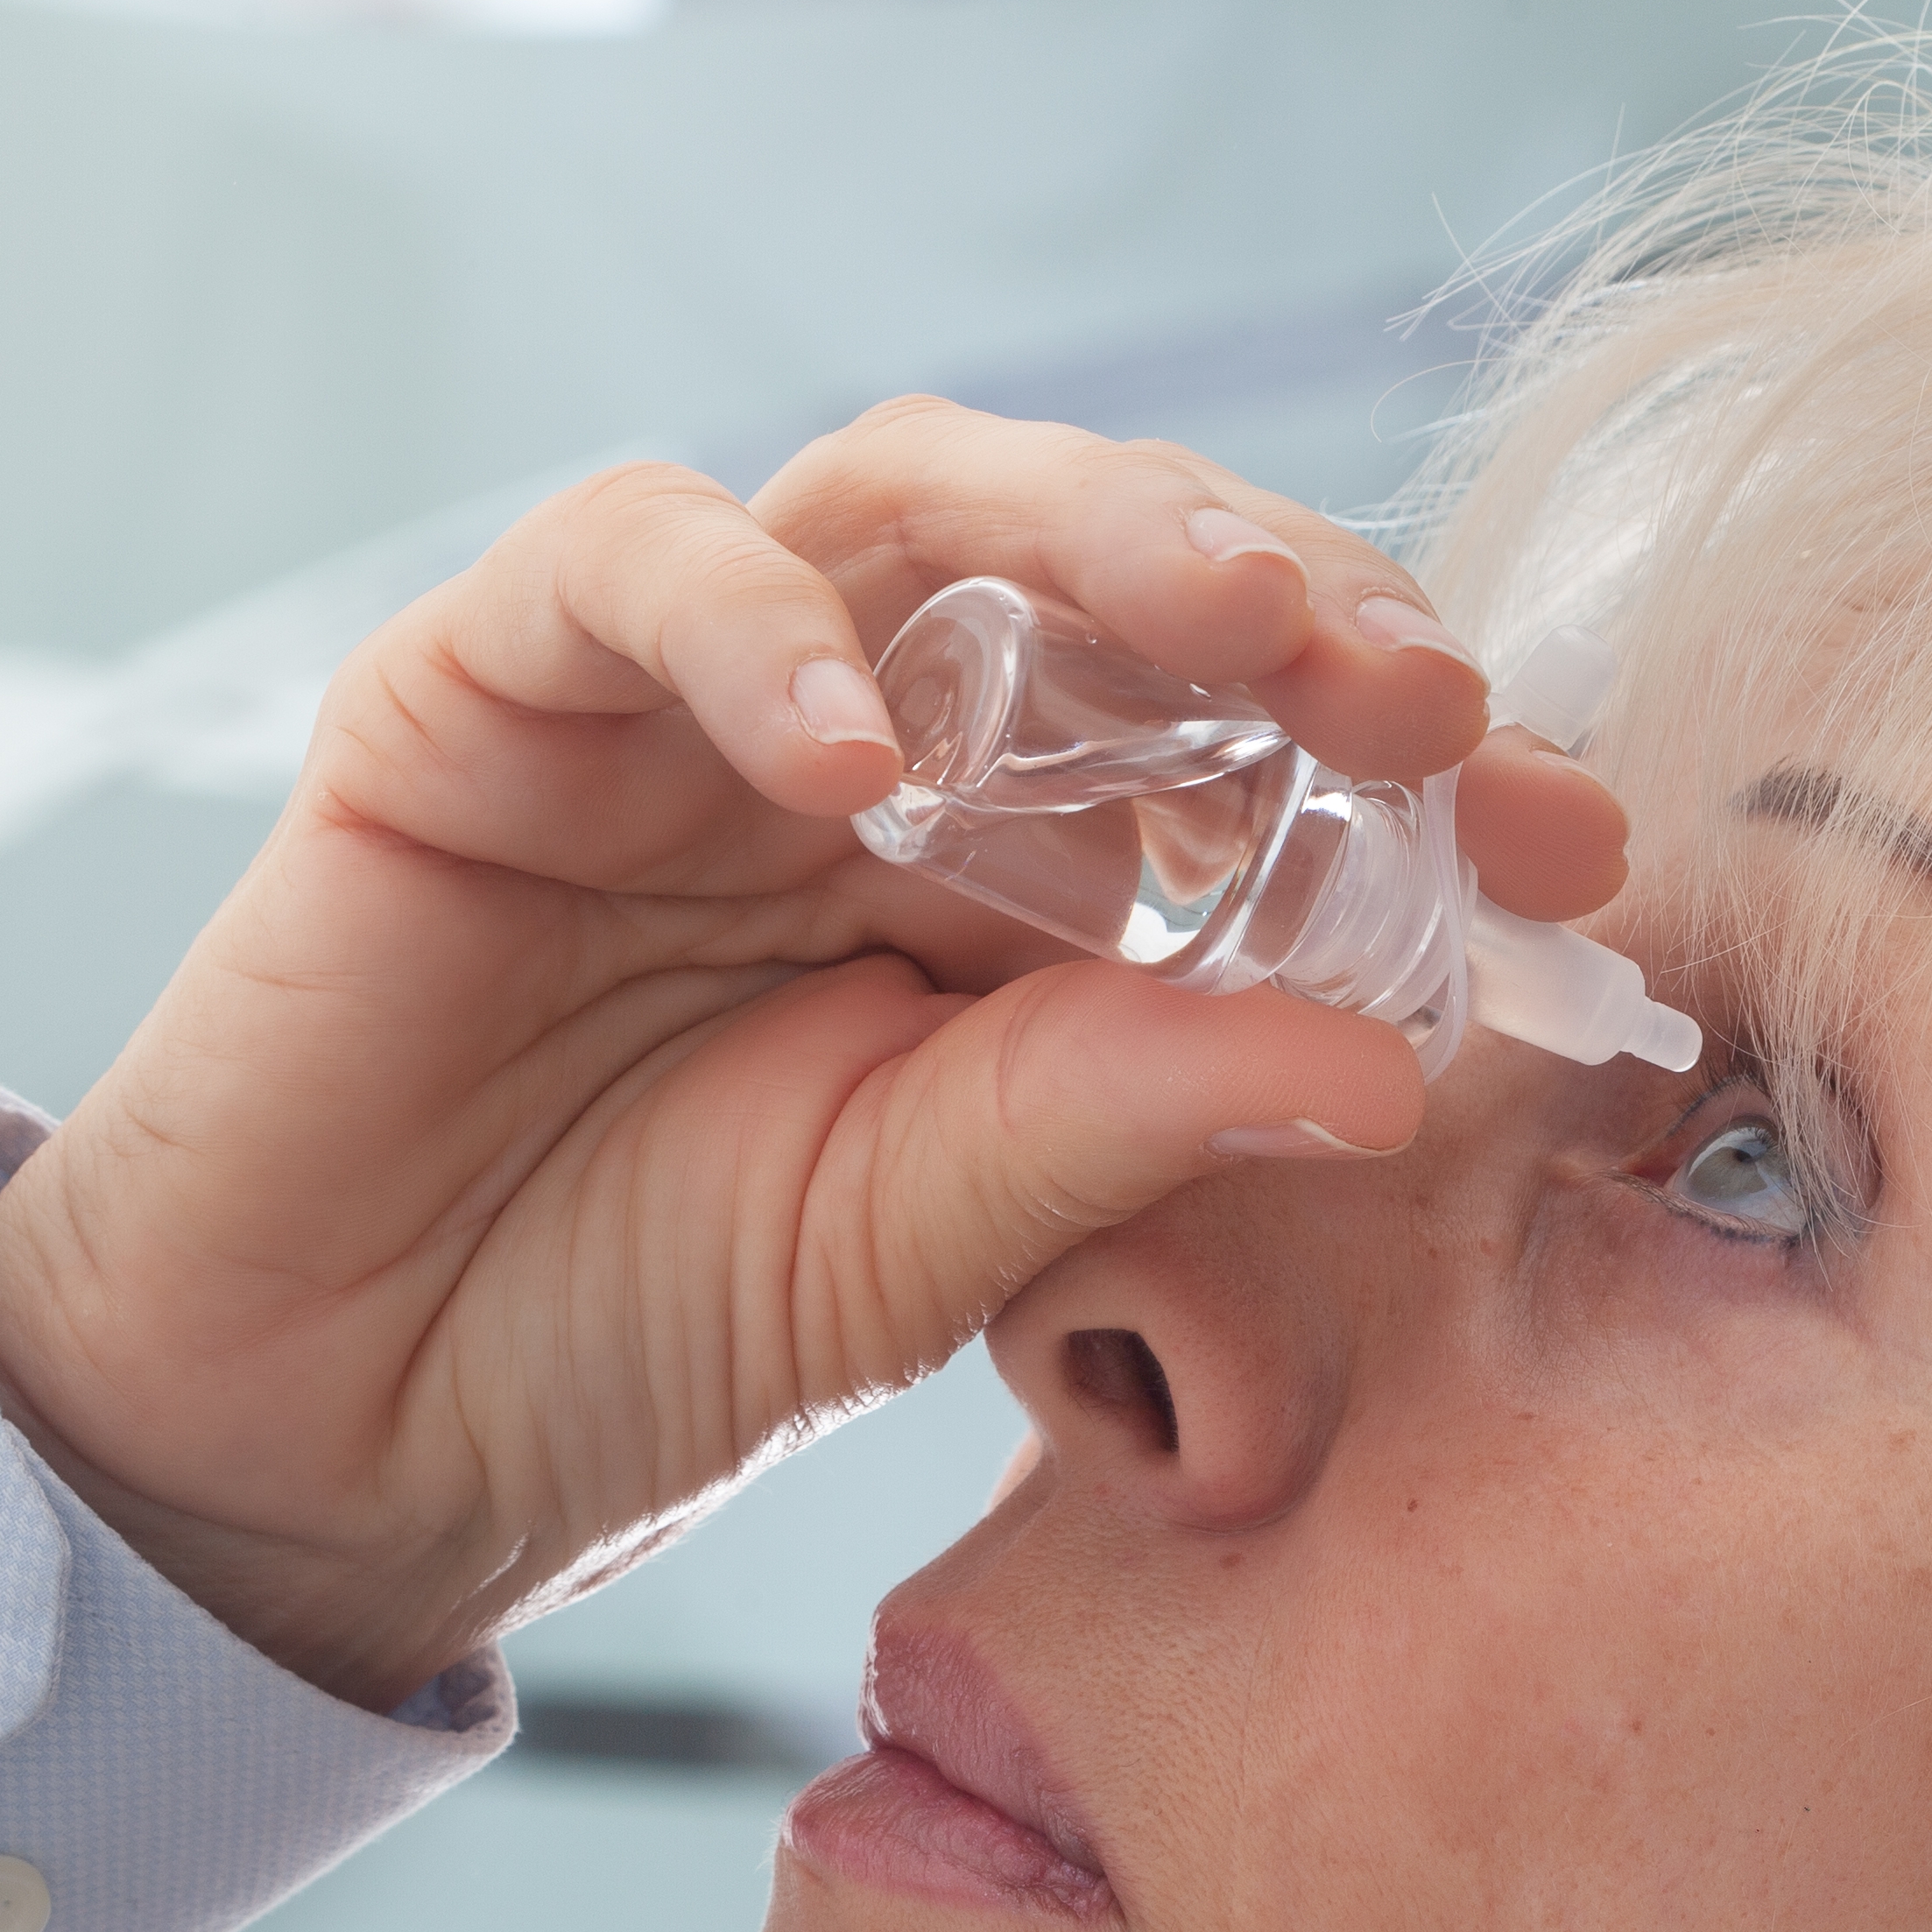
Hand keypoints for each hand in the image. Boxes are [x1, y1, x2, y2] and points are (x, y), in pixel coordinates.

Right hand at [0, 402, 1629, 1706]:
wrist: (349, 1436)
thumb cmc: (643, 1326)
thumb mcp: (938, 1237)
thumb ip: (1127, 1118)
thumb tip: (1387, 1069)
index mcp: (1010, 862)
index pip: (1250, 734)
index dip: (1422, 767)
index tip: (1583, 849)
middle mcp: (872, 739)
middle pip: (1113, 567)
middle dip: (1303, 609)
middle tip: (1439, 703)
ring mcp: (683, 702)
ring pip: (911, 495)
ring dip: (1097, 536)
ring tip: (1241, 635)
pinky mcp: (480, 695)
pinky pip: (631, 569)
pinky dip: (757, 633)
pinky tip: (862, 760)